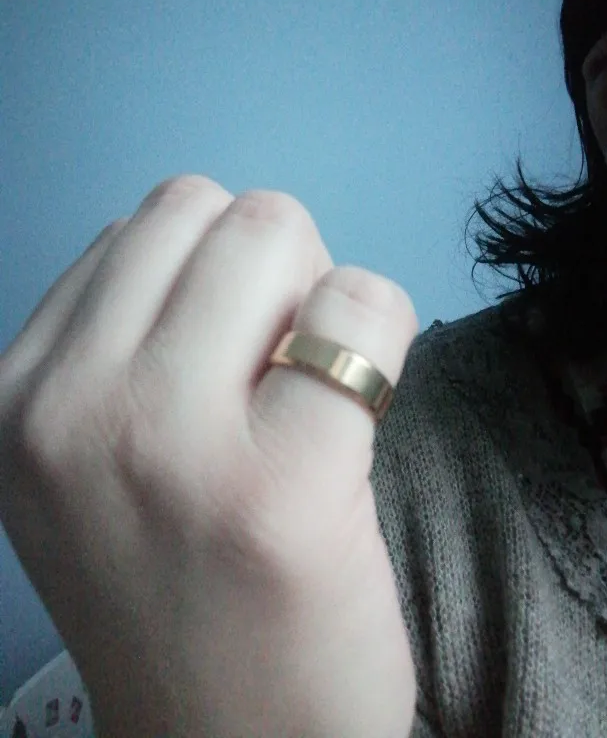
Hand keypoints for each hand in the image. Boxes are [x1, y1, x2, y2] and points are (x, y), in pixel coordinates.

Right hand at [0, 176, 418, 736]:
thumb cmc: (178, 591)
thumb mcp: (92, 460)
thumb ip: (130, 339)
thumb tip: (228, 241)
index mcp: (19, 398)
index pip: (139, 231)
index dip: (211, 280)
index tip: (232, 355)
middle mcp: (69, 410)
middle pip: (205, 206)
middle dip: (266, 265)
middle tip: (283, 359)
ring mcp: (167, 445)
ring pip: (271, 229)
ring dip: (315, 293)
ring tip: (312, 387)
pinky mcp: (281, 485)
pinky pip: (360, 307)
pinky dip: (379, 333)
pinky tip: (359, 414)